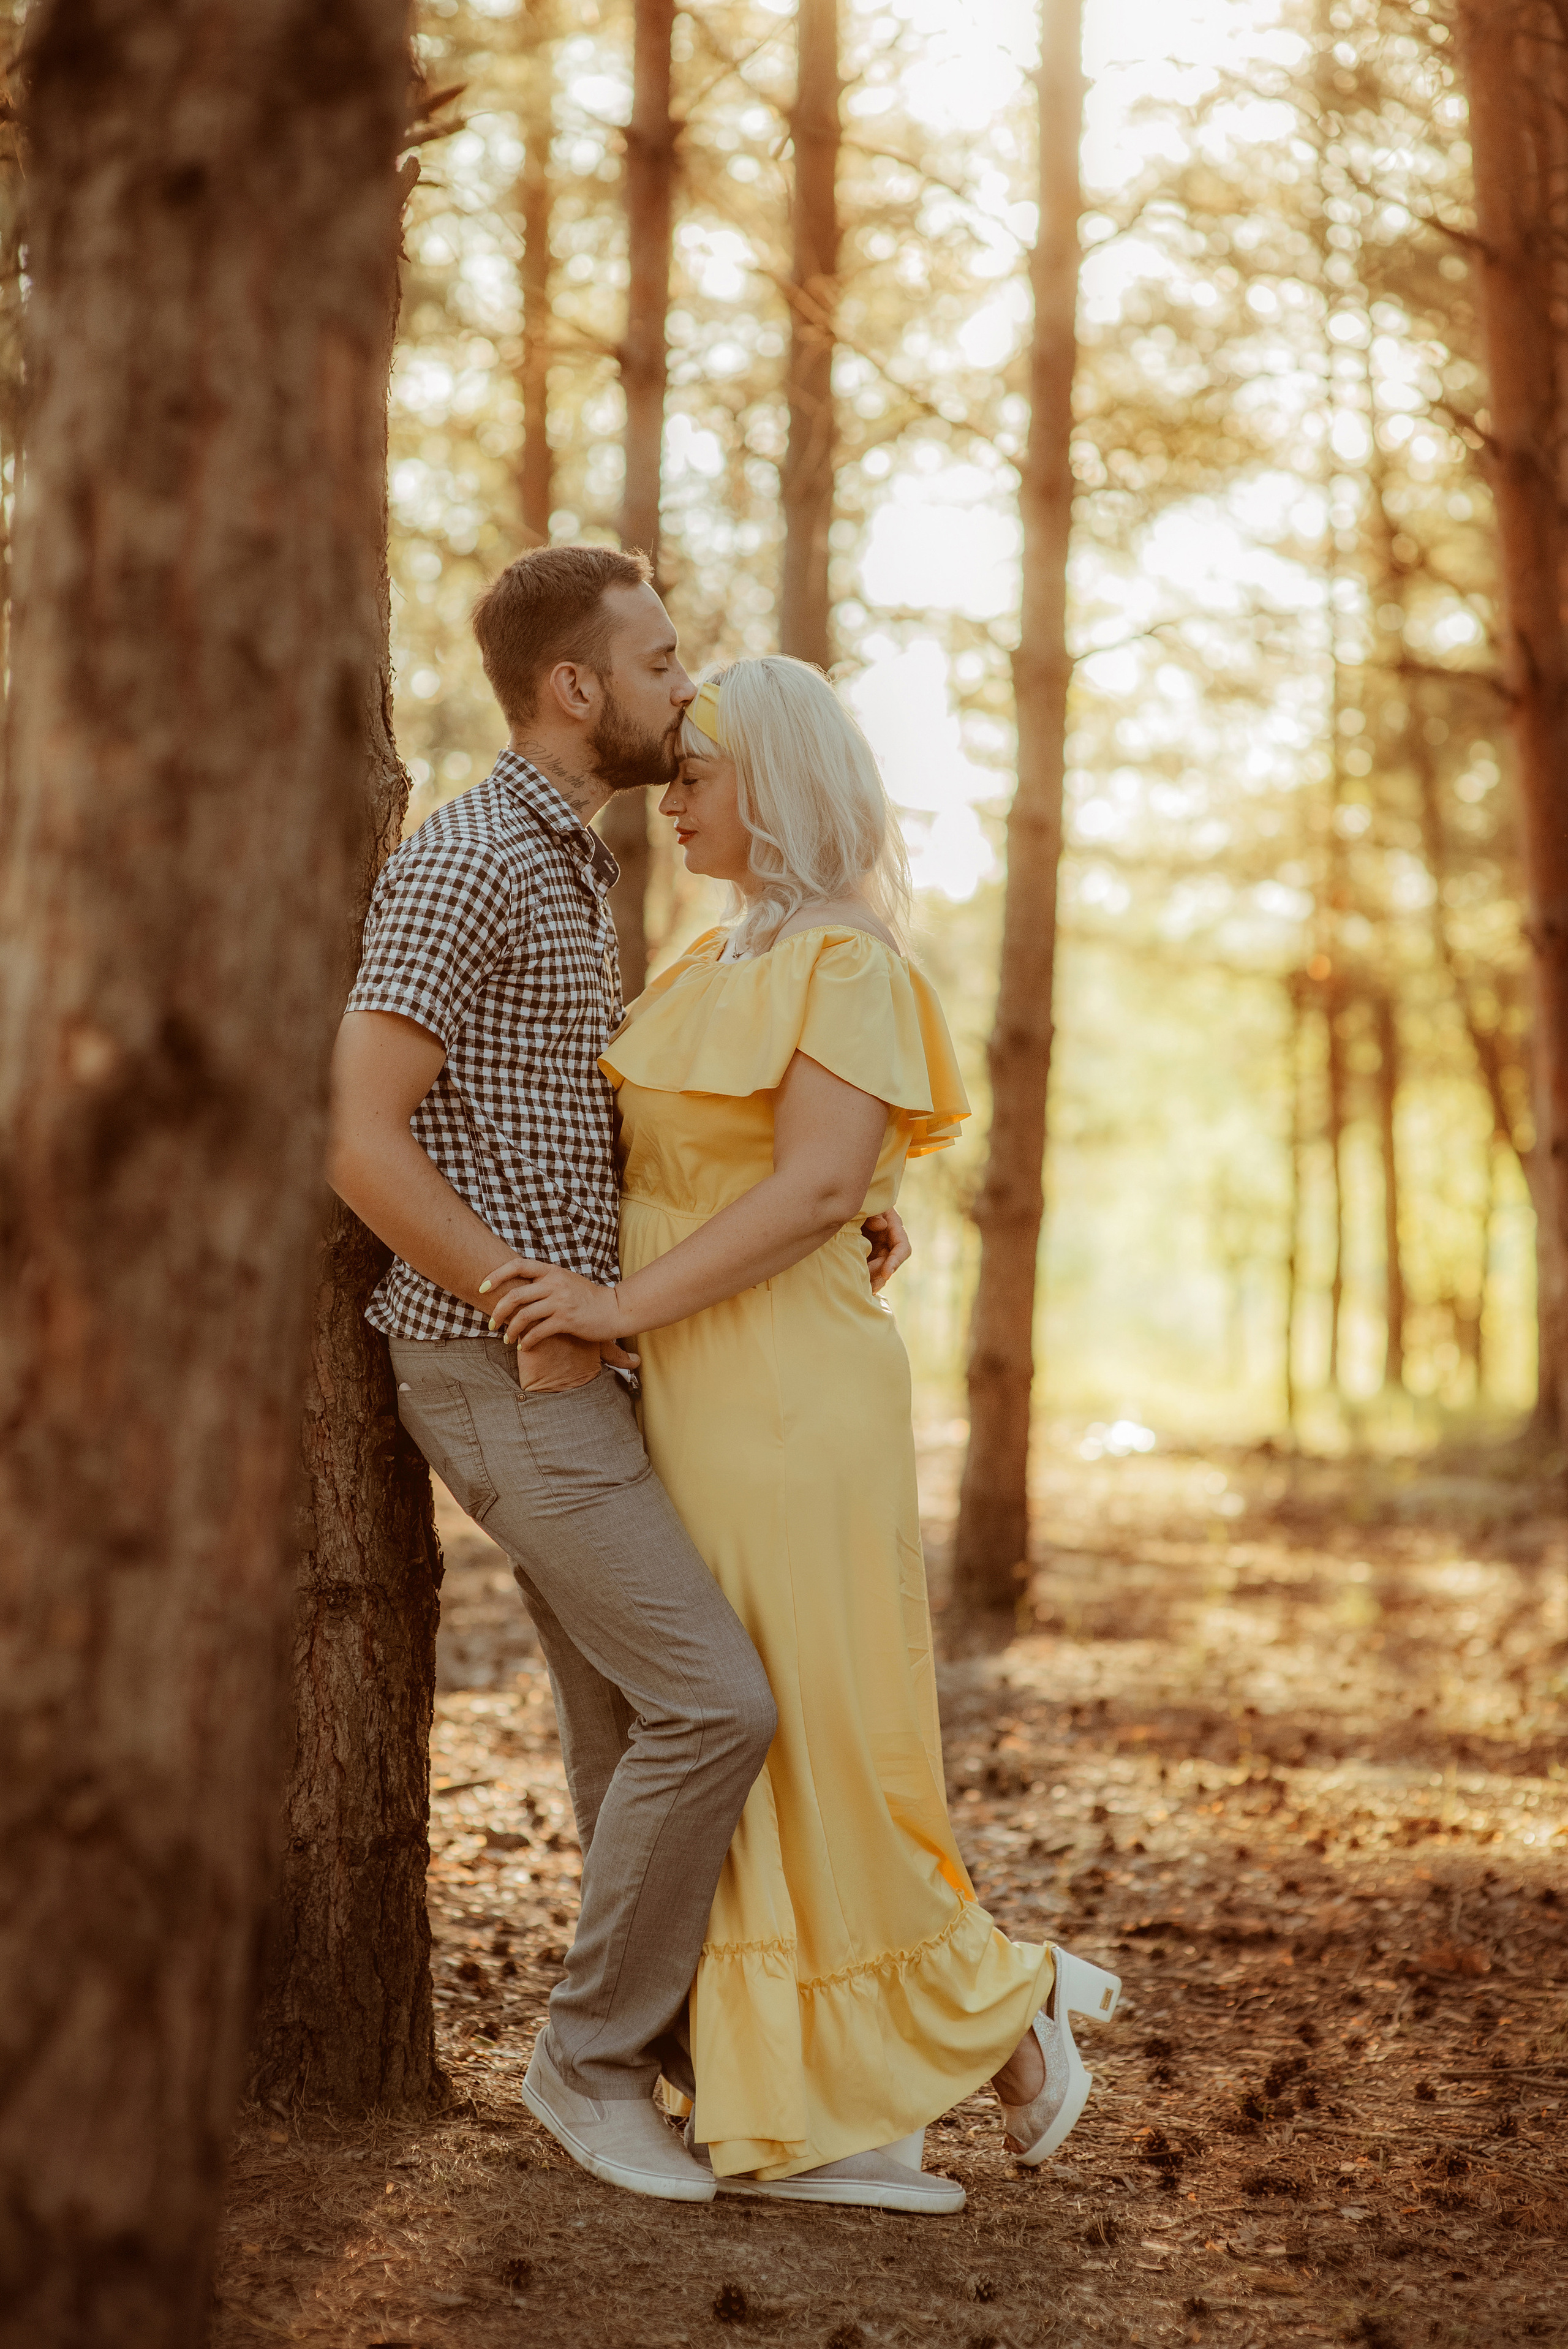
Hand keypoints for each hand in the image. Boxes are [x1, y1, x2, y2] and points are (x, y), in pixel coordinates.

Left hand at [480, 1255, 622, 1349]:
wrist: (614, 1309)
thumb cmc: (587, 1298)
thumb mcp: (565, 1281)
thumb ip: (544, 1280)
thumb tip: (518, 1286)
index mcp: (552, 1271)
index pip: (517, 1265)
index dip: (496, 1275)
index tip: (482, 1287)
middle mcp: (554, 1283)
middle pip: (515, 1295)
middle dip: (498, 1311)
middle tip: (492, 1323)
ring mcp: (560, 1301)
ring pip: (524, 1315)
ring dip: (510, 1330)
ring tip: (507, 1339)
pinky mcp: (567, 1320)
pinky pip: (538, 1332)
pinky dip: (527, 1341)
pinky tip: (525, 1346)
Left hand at [862, 1207, 910, 1292]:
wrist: (848, 1202)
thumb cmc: (861, 1201)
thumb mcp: (867, 1204)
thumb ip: (873, 1213)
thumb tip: (882, 1226)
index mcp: (894, 1227)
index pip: (902, 1248)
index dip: (895, 1261)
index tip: (886, 1273)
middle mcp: (889, 1241)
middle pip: (890, 1264)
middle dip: (879, 1274)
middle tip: (864, 1280)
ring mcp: (879, 1249)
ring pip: (881, 1271)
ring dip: (873, 1281)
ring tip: (861, 1289)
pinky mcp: (868, 1256)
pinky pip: (871, 1272)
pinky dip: (866, 1280)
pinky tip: (858, 1288)